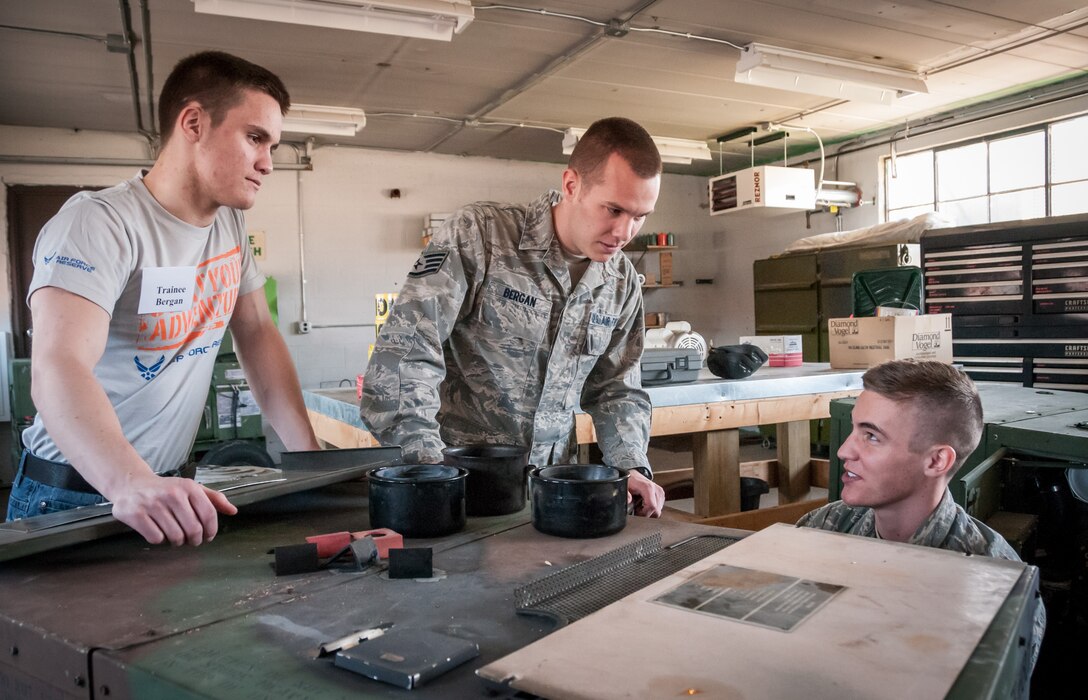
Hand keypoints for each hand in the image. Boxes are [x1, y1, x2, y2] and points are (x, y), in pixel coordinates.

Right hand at [109, 474, 237, 545]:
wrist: (131, 484)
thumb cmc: (166, 489)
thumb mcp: (191, 488)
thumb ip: (214, 499)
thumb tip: (233, 511)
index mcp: (189, 487)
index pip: (208, 514)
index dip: (211, 530)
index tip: (209, 537)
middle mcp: (172, 494)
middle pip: (193, 529)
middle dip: (195, 540)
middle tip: (192, 540)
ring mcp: (153, 504)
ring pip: (175, 536)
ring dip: (177, 541)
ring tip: (175, 536)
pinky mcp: (136, 514)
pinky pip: (156, 538)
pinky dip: (159, 540)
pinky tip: (158, 531)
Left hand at [626, 470, 664, 517]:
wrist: (633, 475)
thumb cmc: (629, 481)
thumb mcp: (624, 487)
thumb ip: (626, 494)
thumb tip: (629, 500)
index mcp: (648, 487)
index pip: (652, 507)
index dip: (644, 514)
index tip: (637, 513)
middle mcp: (656, 489)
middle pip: (656, 511)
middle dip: (646, 514)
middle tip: (637, 510)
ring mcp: (660, 492)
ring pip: (658, 510)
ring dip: (649, 512)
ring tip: (639, 506)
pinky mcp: (661, 495)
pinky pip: (659, 508)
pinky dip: (651, 509)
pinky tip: (644, 505)